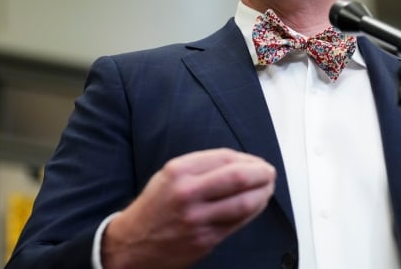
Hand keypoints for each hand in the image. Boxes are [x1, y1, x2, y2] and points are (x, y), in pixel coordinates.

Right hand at [101, 148, 275, 268]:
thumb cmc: (154, 206)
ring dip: (263, 194)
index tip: (256, 161)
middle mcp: (188, 193)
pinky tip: (256, 205)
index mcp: (179, 171)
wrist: (131, 243)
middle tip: (269, 173)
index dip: (248, 159)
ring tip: (268, 188)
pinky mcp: (205, 240)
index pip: (226, 158)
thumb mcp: (170, 175)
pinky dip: (253, 212)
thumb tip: (240, 163)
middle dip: (262, 174)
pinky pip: (238, 223)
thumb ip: (202, 166)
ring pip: (244, 203)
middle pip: (239, 178)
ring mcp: (197, 219)